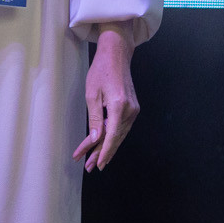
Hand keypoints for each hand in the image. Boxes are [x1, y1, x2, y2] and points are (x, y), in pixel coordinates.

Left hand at [74, 29, 139, 171]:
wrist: (117, 55)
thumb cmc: (101, 71)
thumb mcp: (92, 94)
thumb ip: (95, 118)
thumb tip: (96, 139)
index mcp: (119, 105)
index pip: (112, 135)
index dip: (104, 151)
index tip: (98, 164)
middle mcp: (130, 110)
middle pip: (116, 137)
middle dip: (102, 153)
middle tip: (90, 167)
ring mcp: (133, 109)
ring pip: (119, 134)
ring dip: (106, 146)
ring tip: (92, 159)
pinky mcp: (133, 108)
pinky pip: (122, 127)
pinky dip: (112, 136)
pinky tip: (103, 144)